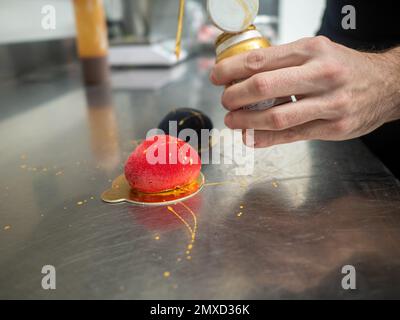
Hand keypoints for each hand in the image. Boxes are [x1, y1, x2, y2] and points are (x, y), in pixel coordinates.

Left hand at [210, 36, 399, 147]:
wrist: (388, 84)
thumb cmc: (345, 68)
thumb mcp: (318, 52)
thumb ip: (285, 62)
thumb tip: (245, 74)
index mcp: (312, 50)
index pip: (260, 59)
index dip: (231, 70)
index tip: (217, 77)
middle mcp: (321, 74)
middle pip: (263, 86)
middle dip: (235, 96)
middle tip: (225, 101)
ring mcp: (329, 104)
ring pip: (276, 117)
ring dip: (246, 122)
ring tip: (233, 121)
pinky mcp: (334, 128)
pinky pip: (291, 136)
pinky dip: (265, 139)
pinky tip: (250, 138)